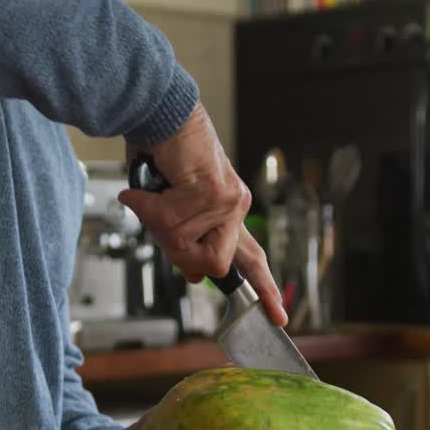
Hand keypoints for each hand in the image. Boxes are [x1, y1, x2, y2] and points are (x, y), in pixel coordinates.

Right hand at [118, 104, 287, 325]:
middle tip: (162, 224)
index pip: (252, 258)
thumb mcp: (170, 208)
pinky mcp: (212, 189)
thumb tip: (192, 275)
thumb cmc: (162, 155)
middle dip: (180, 254)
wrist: (160, 112)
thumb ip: (184, 241)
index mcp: (229, 214)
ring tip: (154, 192)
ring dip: (157, 221)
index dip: (265, 290)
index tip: (279, 317)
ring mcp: (227, 199)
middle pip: (212, 265)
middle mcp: (235, 207)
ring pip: (184, 244)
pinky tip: (151, 183)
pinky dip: (149, 204)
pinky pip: (171, 220)